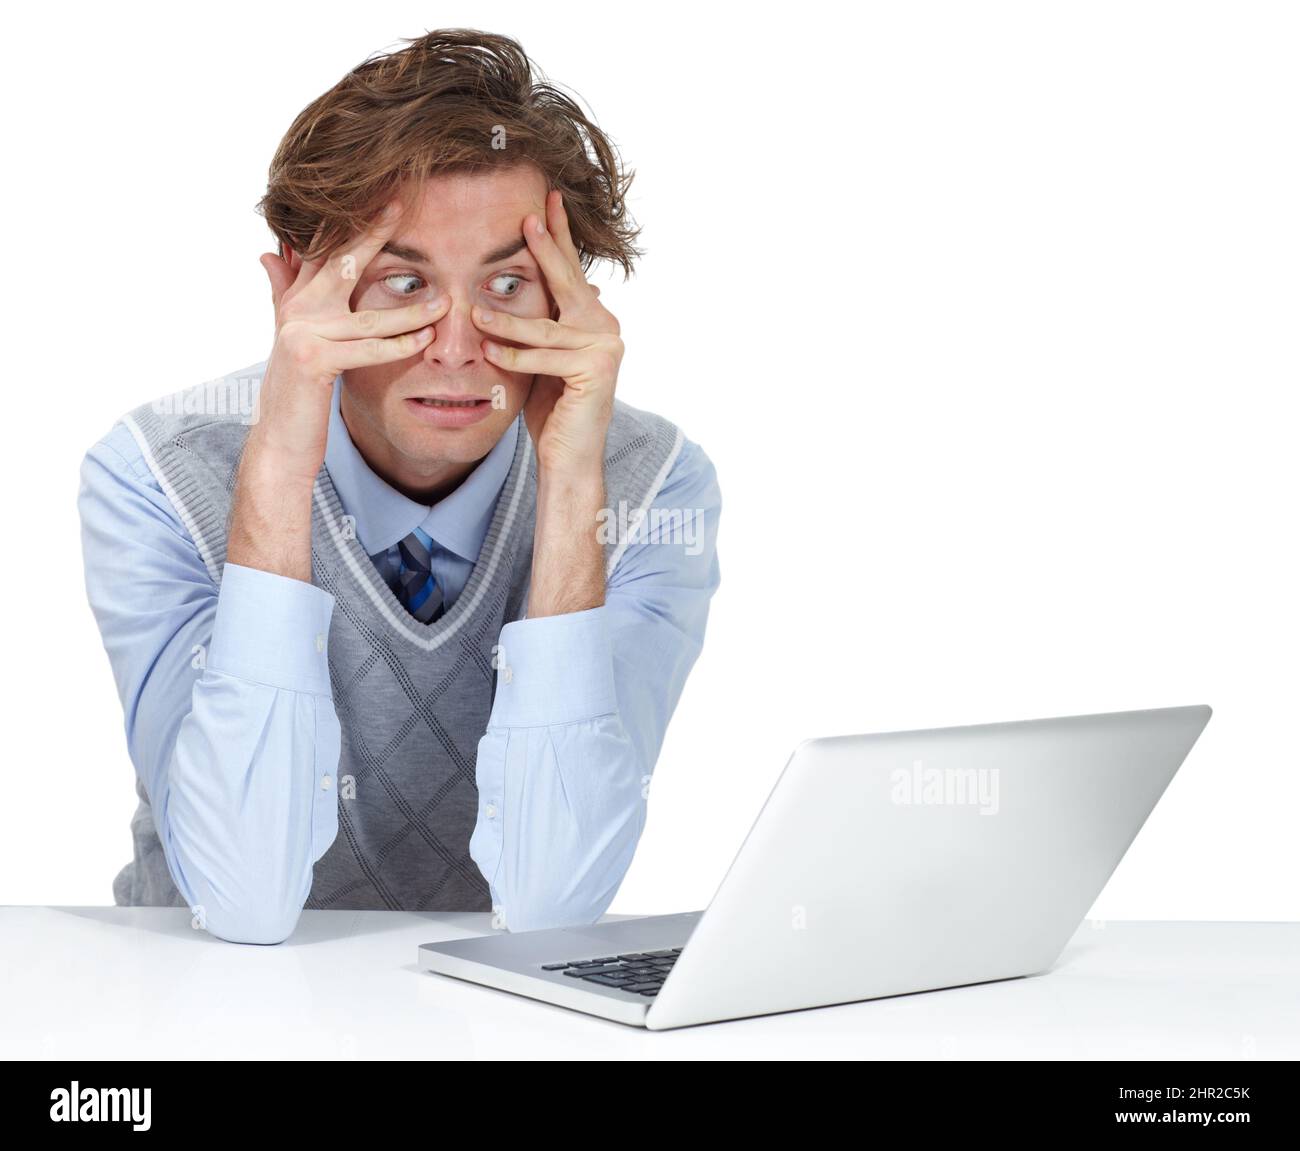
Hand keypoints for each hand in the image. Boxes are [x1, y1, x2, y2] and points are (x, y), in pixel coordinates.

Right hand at [253, 200, 451, 486]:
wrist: (279, 440)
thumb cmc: (297, 393)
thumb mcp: (293, 339)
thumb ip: (283, 293)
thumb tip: (268, 253)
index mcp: (297, 300)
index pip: (326, 250)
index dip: (350, 221)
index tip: (380, 195)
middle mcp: (297, 310)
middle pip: (342, 262)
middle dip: (373, 232)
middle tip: (403, 204)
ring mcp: (302, 333)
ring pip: (368, 315)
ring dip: (411, 308)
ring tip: (446, 301)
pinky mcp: (312, 361)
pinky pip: (366, 349)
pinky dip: (397, 344)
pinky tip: (425, 338)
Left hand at [470, 189, 622, 479]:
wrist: (568, 456)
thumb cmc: (550, 409)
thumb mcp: (538, 356)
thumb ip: (538, 323)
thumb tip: (524, 286)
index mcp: (593, 319)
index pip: (570, 271)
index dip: (558, 236)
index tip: (546, 199)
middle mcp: (605, 327)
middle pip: (567, 283)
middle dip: (546, 249)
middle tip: (526, 218)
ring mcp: (606, 348)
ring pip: (545, 327)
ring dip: (506, 320)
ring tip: (473, 311)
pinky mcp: (596, 371)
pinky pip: (545, 357)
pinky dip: (515, 356)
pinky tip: (489, 351)